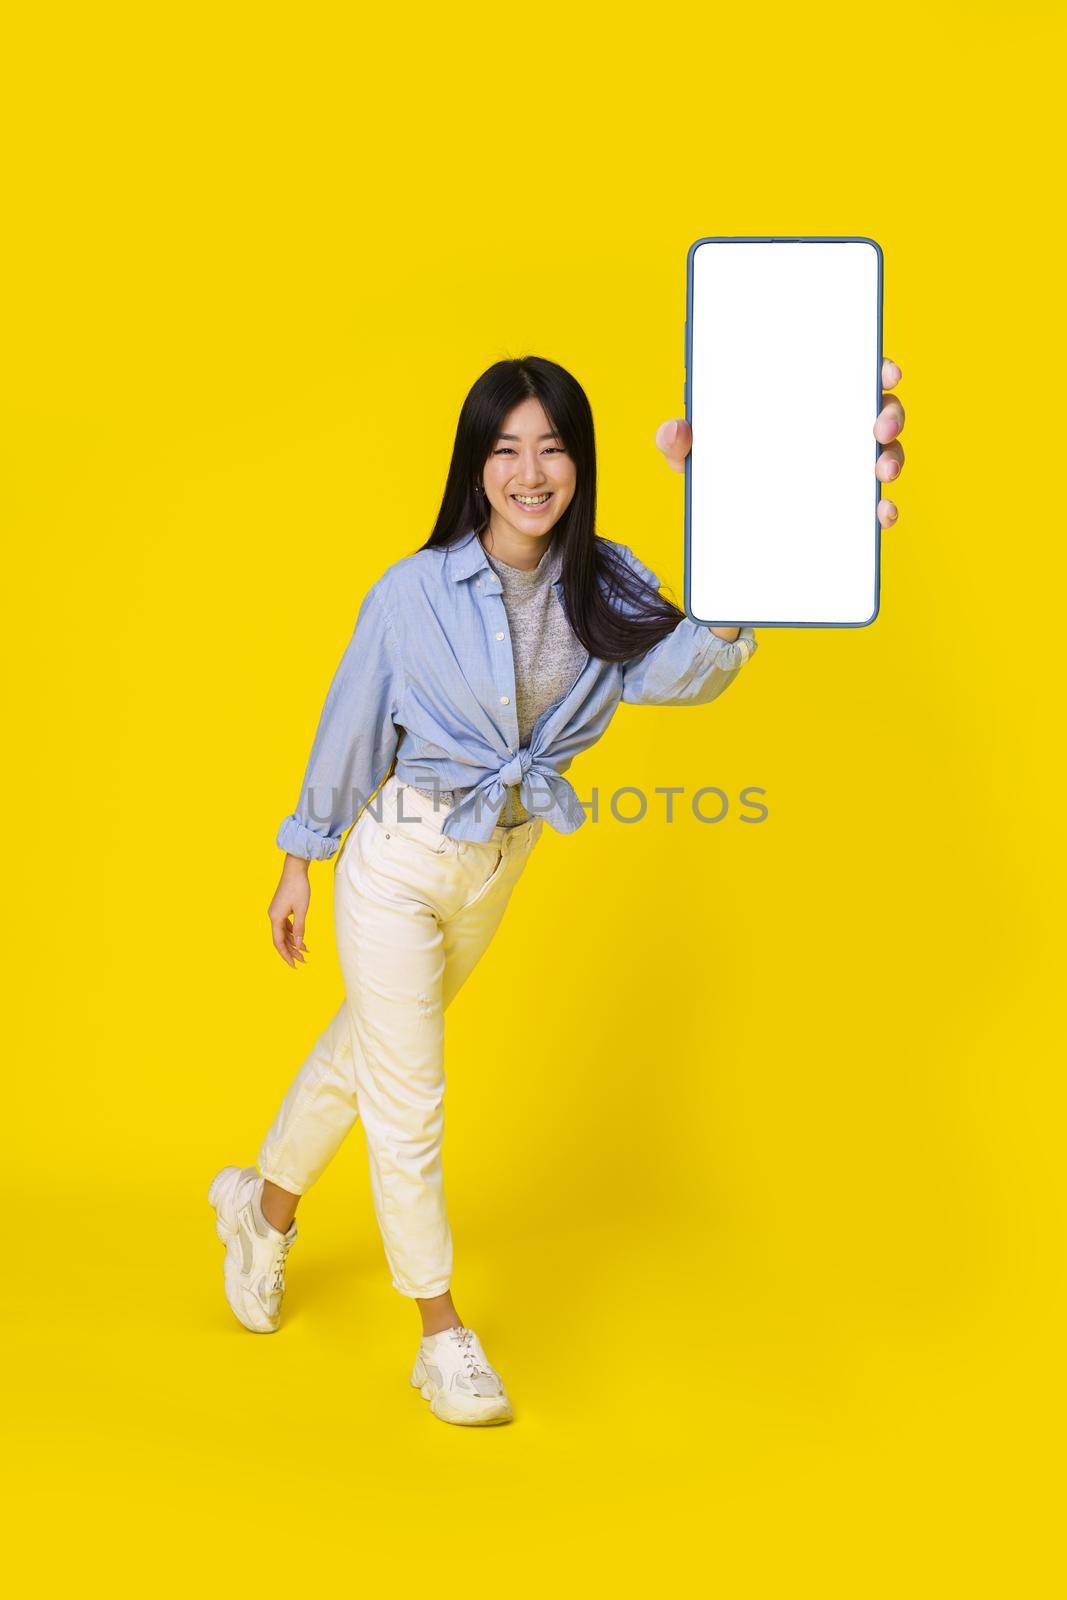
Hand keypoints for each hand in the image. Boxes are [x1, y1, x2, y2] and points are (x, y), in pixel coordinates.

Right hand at [268, 859, 310, 967]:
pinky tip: (301, 939)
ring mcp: (276, 912)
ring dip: (293, 943)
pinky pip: (285, 925)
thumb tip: (298, 945)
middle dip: (291, 951)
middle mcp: (273, 916)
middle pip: (280, 939)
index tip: (294, 965)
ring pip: (283, 933)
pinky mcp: (281, 908)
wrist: (295, 870)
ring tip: (305, 952)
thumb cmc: (299, 888)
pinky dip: (293, 933)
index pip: (278, 942)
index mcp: (275, 918)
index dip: (286, 955)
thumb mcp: (302, 910)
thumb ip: (299, 928)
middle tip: (303, 961)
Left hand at [654, 354, 905, 529]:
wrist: (720, 518)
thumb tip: (674, 430)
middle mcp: (835, 427)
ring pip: (886, 452)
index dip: (876, 368)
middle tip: (880, 428)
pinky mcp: (846, 502)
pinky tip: (881, 515)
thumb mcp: (694, 451)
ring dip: (893, 458)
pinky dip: (882, 507)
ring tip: (882, 473)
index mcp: (807, 399)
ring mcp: (844, 465)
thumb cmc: (713, 463)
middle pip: (879, 409)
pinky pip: (874, 502)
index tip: (885, 371)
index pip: (850, 372)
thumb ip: (677, 440)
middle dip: (890, 414)